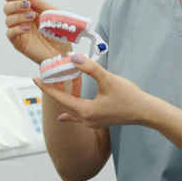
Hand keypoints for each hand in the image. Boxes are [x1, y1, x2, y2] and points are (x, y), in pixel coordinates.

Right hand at [2, 0, 79, 93]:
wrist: (62, 49)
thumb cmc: (57, 29)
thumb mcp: (50, 11)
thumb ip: (37, 1)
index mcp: (26, 7)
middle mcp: (20, 17)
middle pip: (6, 7)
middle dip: (15, 5)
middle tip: (27, 6)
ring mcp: (18, 30)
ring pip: (8, 19)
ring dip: (18, 17)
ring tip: (31, 18)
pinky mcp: (18, 41)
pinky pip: (10, 33)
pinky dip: (16, 29)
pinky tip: (27, 29)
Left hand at [35, 55, 150, 129]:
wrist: (145, 112)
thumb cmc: (129, 97)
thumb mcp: (108, 79)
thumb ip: (90, 68)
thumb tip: (73, 58)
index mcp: (86, 111)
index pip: (60, 98)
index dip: (46, 88)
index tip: (35, 79)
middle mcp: (86, 120)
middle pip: (63, 104)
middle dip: (54, 90)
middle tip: (47, 76)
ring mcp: (92, 122)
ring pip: (71, 109)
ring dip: (65, 96)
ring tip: (60, 82)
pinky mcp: (98, 121)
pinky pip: (78, 115)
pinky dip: (71, 109)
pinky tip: (63, 116)